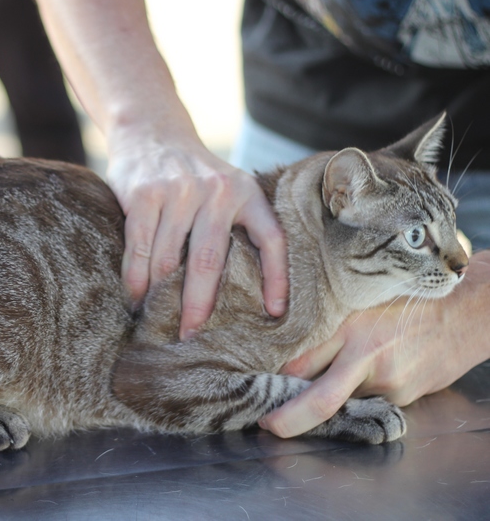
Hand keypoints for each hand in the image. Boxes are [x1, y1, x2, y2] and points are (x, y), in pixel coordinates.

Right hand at [107, 119, 288, 337]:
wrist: (150, 129)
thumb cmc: (192, 173)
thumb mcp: (226, 187)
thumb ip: (235, 224)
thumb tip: (247, 292)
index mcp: (245, 192)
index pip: (271, 239)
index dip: (276, 279)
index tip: (275, 314)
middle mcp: (216, 191)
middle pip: (209, 262)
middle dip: (198, 306)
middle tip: (190, 336)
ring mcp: (178, 191)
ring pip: (167, 260)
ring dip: (158, 297)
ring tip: (155, 322)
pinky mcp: (144, 194)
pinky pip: (139, 248)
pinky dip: (135, 279)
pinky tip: (134, 298)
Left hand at [259, 250, 489, 437]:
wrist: (467, 313)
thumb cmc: (408, 299)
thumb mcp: (359, 299)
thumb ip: (326, 321)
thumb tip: (287, 346)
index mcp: (352, 328)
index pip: (301, 362)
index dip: (276, 379)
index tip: (258, 387)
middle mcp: (368, 359)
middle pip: (320, 400)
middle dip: (289, 420)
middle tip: (267, 425)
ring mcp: (388, 383)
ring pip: (343, 401)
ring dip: (326, 400)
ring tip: (314, 390)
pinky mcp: (403, 398)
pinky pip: (367, 401)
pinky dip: (355, 395)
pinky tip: (360, 378)